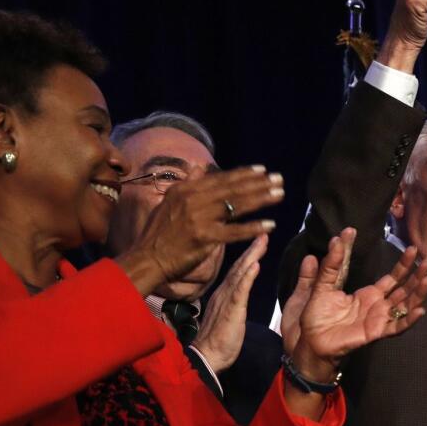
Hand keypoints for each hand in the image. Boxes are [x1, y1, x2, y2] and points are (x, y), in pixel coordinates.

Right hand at [117, 167, 281, 295]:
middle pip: (232, 189)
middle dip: (258, 183)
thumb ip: (188, 184)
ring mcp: (199, 218)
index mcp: (185, 189)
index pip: (220, 179)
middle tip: (279, 178)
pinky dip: (253, 227)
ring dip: (261, 198)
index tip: (262, 170)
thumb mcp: (169, 202)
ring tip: (280, 194)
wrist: (146, 259)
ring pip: (236, 205)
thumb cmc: (159, 233)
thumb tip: (199, 166)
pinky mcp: (204, 237)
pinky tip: (270, 225)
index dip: (243, 174)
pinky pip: (234, 231)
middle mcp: (192, 199)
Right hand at [191, 234, 266, 372]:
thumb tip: (239, 294)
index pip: (238, 270)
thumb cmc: (218, 340)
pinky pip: (240, 291)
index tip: (259, 240)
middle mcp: (224, 292)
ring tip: (262, 240)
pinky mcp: (231, 310)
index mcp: (225, 294)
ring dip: (252, 255)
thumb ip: (233, 302)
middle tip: (264, 232)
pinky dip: (248, 277)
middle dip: (252, 249)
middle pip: (240, 266)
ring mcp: (227, 299)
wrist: (207, 357)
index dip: (249, 255)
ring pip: (240, 273)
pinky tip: (255, 265)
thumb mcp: (228, 316)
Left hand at [282, 227, 426, 380]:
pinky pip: (396, 326)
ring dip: (418, 293)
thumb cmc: (317, 316)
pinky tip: (420, 310)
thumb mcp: (324, 284)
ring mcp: (379, 320)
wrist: (310, 341)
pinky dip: (409, 320)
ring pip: (405, 305)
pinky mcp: (375, 332)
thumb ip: (332, 263)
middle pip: (404, 289)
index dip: (404, 264)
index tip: (413, 249)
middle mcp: (379, 306)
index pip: (393, 277)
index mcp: (369, 295)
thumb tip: (337, 237)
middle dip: (417, 275)